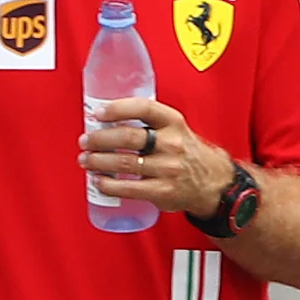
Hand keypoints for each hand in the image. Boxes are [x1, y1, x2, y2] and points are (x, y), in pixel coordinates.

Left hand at [79, 98, 235, 217]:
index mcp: (173, 122)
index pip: (143, 108)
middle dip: (100, 139)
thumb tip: (109, 121)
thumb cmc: (187, 154)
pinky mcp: (162, 191)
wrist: (213, 183)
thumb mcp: (176, 130)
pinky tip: (99, 180)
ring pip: (124, 162)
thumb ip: (150, 124)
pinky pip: (128, 188)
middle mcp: (171, 143)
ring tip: (86, 159)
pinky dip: (108, 184)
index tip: (99, 113)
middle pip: (128, 137)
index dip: (118, 108)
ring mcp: (167, 168)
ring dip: (98, 161)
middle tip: (85, 141)